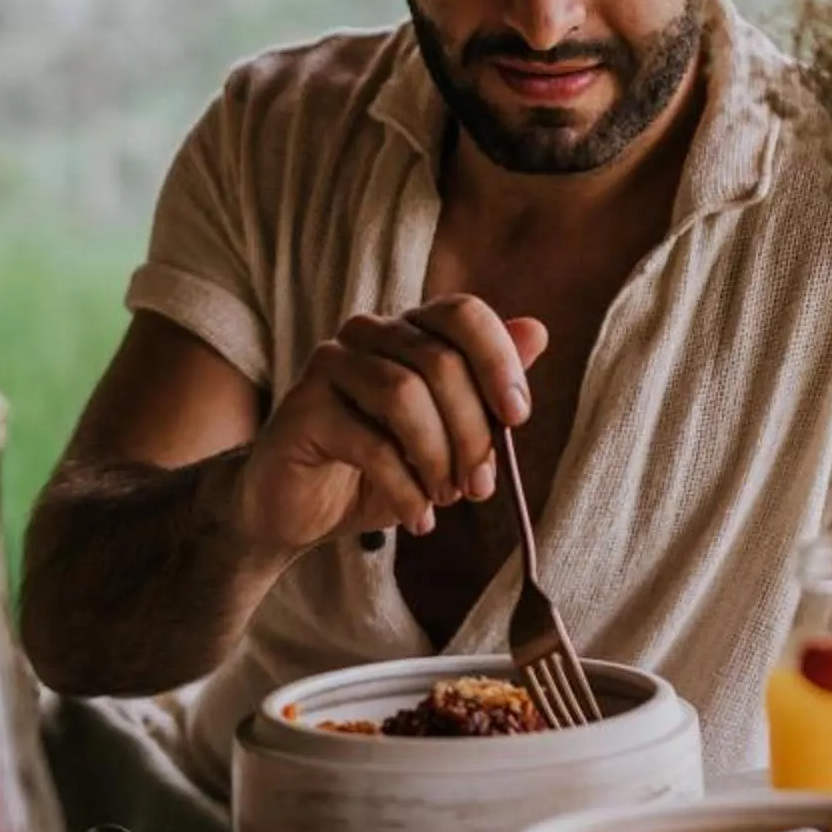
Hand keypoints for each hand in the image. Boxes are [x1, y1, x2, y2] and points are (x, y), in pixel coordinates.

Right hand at [232, 297, 548, 552]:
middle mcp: (368, 333)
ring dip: (438, 457)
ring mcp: (330, 364)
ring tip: (446, 500)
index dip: (498, 360)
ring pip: (403, 394)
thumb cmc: (376, 469)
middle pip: (440, 361)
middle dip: (473, 432)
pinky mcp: (302, 408)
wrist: (294, 511)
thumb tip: (537, 331)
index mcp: (408, 330)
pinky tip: (417, 517)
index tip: (518, 418)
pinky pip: (369, 440)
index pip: (462, 313)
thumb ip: (485, 389)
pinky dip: (405, 487)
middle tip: (480, 487)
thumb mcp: (445, 436)